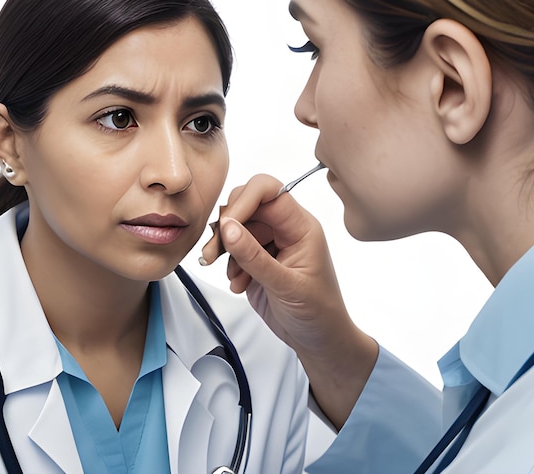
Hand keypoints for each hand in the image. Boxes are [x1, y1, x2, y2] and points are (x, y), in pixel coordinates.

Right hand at [201, 174, 377, 427]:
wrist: (320, 341)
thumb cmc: (318, 313)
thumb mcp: (286, 286)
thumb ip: (254, 256)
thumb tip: (227, 226)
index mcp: (302, 226)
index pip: (269, 192)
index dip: (244, 202)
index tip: (225, 225)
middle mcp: (286, 229)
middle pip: (248, 205)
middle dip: (227, 226)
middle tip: (213, 253)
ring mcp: (271, 243)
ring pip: (237, 226)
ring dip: (225, 248)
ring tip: (230, 275)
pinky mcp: (259, 259)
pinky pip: (235, 248)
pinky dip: (230, 264)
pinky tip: (239, 283)